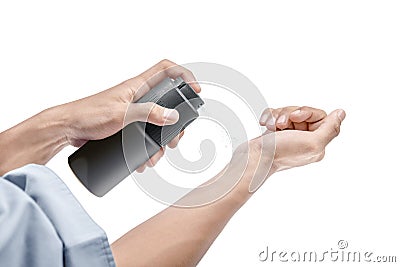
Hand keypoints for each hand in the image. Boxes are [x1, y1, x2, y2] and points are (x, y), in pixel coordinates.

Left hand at [60, 59, 199, 170]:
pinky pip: (143, 133)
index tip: (194, 90)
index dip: (183, 75)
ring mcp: (131, 111)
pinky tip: (145, 157)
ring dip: (160, 139)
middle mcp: (136, 97)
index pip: (165, 69)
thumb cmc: (87, 115)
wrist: (66, 129)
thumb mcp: (121, 114)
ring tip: (159, 154)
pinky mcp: (125, 125)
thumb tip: (172, 116)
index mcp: (136, 86)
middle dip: (175, 121)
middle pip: (166, 101)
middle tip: (176, 137)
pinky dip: (147, 145)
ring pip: (155, 122)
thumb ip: (147, 113)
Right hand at [230, 106, 345, 193]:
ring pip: (287, 112)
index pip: (319, 116)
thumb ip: (330, 128)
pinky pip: (275, 115)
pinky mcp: (273, 133)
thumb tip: (341, 113)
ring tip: (272, 127)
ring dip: (278, 116)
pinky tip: (266, 126)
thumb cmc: (280, 153)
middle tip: (281, 125)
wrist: (252, 158)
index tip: (296, 118)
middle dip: (289, 114)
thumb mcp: (312, 142)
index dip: (307, 112)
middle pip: (302, 112)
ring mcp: (287, 136)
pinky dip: (269, 117)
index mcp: (316, 144)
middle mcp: (304, 140)